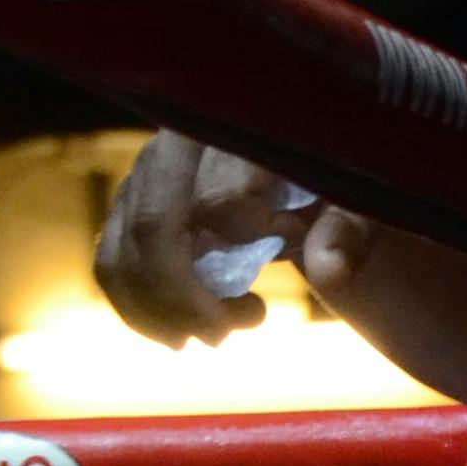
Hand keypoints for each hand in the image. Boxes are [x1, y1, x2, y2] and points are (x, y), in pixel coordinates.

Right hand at [94, 131, 376, 338]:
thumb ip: (350, 229)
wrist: (301, 160)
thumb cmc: (334, 177)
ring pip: (120, 250)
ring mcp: (145, 175)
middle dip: (183, 295)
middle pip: (154, 225)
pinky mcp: (130, 205)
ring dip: (156, 311)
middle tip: (224, 335)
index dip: (249, 243)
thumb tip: (329, 271)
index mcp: (230, 130)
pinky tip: (176, 331)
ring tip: (208, 335)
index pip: (219, 199)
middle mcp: (174, 146)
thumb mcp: (356, 197)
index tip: (291, 248)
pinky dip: (136, 308)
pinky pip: (110, 264)